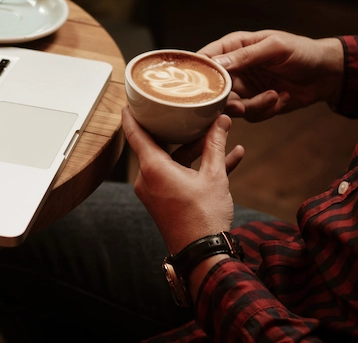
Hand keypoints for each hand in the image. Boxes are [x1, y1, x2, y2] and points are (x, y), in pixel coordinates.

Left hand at [122, 107, 243, 254]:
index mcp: (153, 168)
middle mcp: (148, 178)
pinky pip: (179, 176)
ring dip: (196, 151)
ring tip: (220, 137)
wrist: (203, 255)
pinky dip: (197, 168)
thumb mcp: (214, 176)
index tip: (129, 102)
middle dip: (179, 131)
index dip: (131, 116)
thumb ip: (215, 145)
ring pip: (174, 161)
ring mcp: (155, 191)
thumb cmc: (204, 218)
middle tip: (187, 113)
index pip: (135, 134)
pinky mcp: (164, 200)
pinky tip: (227, 158)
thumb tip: (221, 121)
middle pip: (159, 145)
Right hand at [198, 30, 343, 121]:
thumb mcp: (275, 48)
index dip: (198, 74)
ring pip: (231, 107)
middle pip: (213, 90)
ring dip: (253, 106)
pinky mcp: (255, 104)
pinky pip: (250, 115)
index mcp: (233, 47)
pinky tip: (283, 98)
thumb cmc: (303, 52)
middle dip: (227, 100)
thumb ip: (245, 56)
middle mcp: (234, 69)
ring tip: (274, 97)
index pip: (204, 60)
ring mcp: (243, 88)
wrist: (327, 74)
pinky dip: (266, 110)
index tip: (200, 88)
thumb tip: (216, 64)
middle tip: (241, 105)